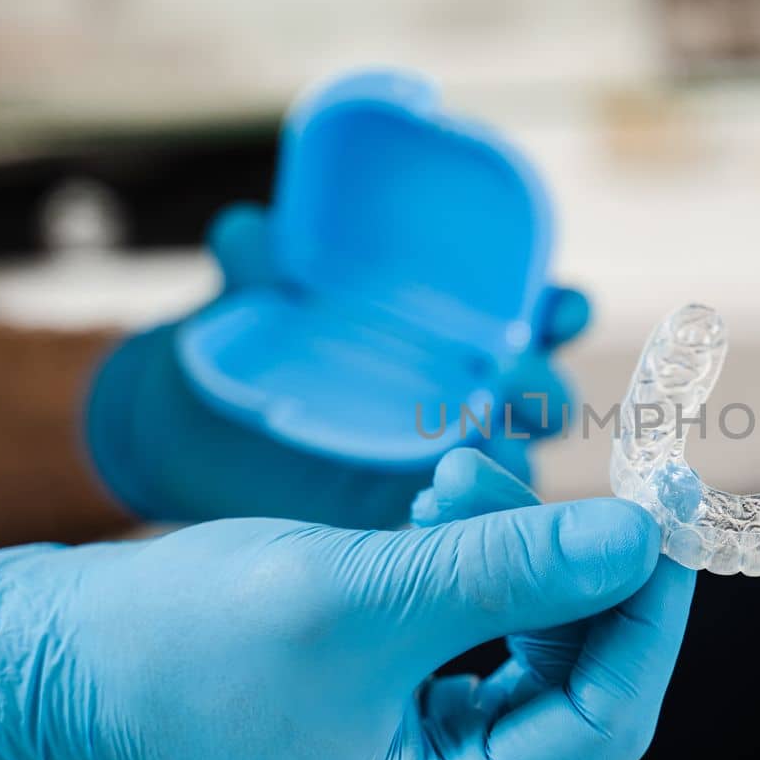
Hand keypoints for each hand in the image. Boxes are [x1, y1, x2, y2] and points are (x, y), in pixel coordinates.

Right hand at [0, 492, 692, 759]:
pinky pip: (500, 636)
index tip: (668, 510)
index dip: (648, 613)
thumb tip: (640, 536)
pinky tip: (442, 507)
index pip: (604, 723)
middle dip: (571, 568)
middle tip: (558, 469)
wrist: (88, 649)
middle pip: (581, 682)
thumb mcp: (366, 594)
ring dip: (518, 552)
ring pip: (545, 645)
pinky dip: (486, 566)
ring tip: (451, 480)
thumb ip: (510, 566)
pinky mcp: (428, 717)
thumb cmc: (196, 637)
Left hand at [84, 204, 587, 527]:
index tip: (563, 309)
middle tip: (510, 383)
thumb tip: (253, 234)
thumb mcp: (253, 292)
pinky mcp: (409, 516)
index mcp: (461, 327)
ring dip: (510, 461)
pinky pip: (459, 525)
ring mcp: (445, 460)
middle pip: (542, 396)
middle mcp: (469, 392)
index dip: (563, 312)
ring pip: (511, 465)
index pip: (539, 316)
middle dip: (542, 391)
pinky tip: (439, 511)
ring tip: (487, 452)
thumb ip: (254, 259)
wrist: (196, 425)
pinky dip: (462, 520)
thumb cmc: (249, 339)